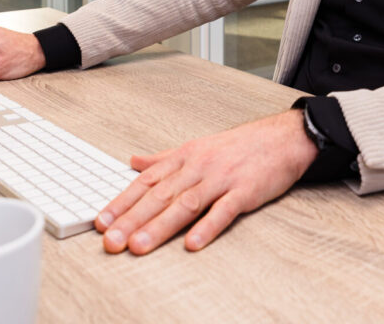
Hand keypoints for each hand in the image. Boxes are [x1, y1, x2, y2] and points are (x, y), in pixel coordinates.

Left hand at [95, 110, 317, 254]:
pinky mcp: (245, 191)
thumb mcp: (197, 146)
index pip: (146, 182)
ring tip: (139, 246)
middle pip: (160, 196)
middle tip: (112, 241)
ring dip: (160, 227)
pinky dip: (208, 227)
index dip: (122, 203)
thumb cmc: (239, 146)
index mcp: (184, 157)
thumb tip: (133, 162)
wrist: (282, 137)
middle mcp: (198, 167)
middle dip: (133, 220)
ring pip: (186, 204)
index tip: (102, 222)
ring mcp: (222, 178)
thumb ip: (163, 158)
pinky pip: (224, 210)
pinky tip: (193, 243)